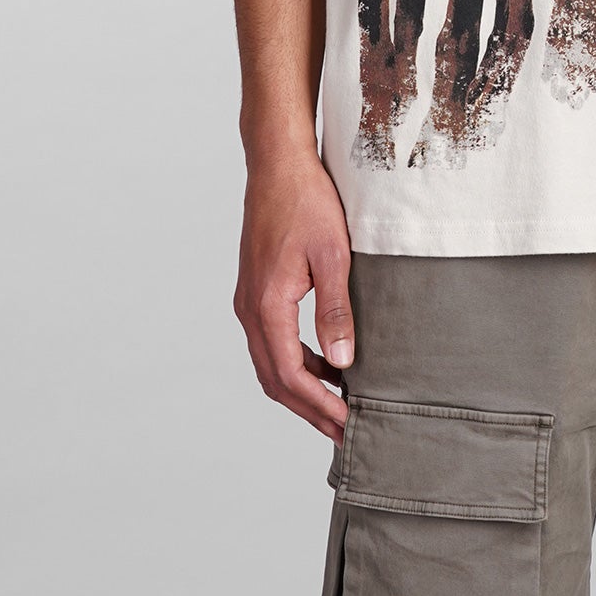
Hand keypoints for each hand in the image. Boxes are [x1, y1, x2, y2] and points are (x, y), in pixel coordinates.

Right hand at [233, 151, 354, 441]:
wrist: (278, 165)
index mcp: (267, 305)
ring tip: (338, 404)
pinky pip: (272, 340)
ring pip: (271, 362)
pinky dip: (296, 361)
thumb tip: (341, 363)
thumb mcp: (333, 254)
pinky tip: (325, 363)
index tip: (346, 424)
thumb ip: (336, 310)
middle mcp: (250, 309)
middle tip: (343, 431)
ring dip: (302, 387)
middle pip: (275, 379)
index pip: (290, 375)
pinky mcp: (256, 290)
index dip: (318, 406)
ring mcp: (249, 300)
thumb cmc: (306, 201)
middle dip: (309, 409)